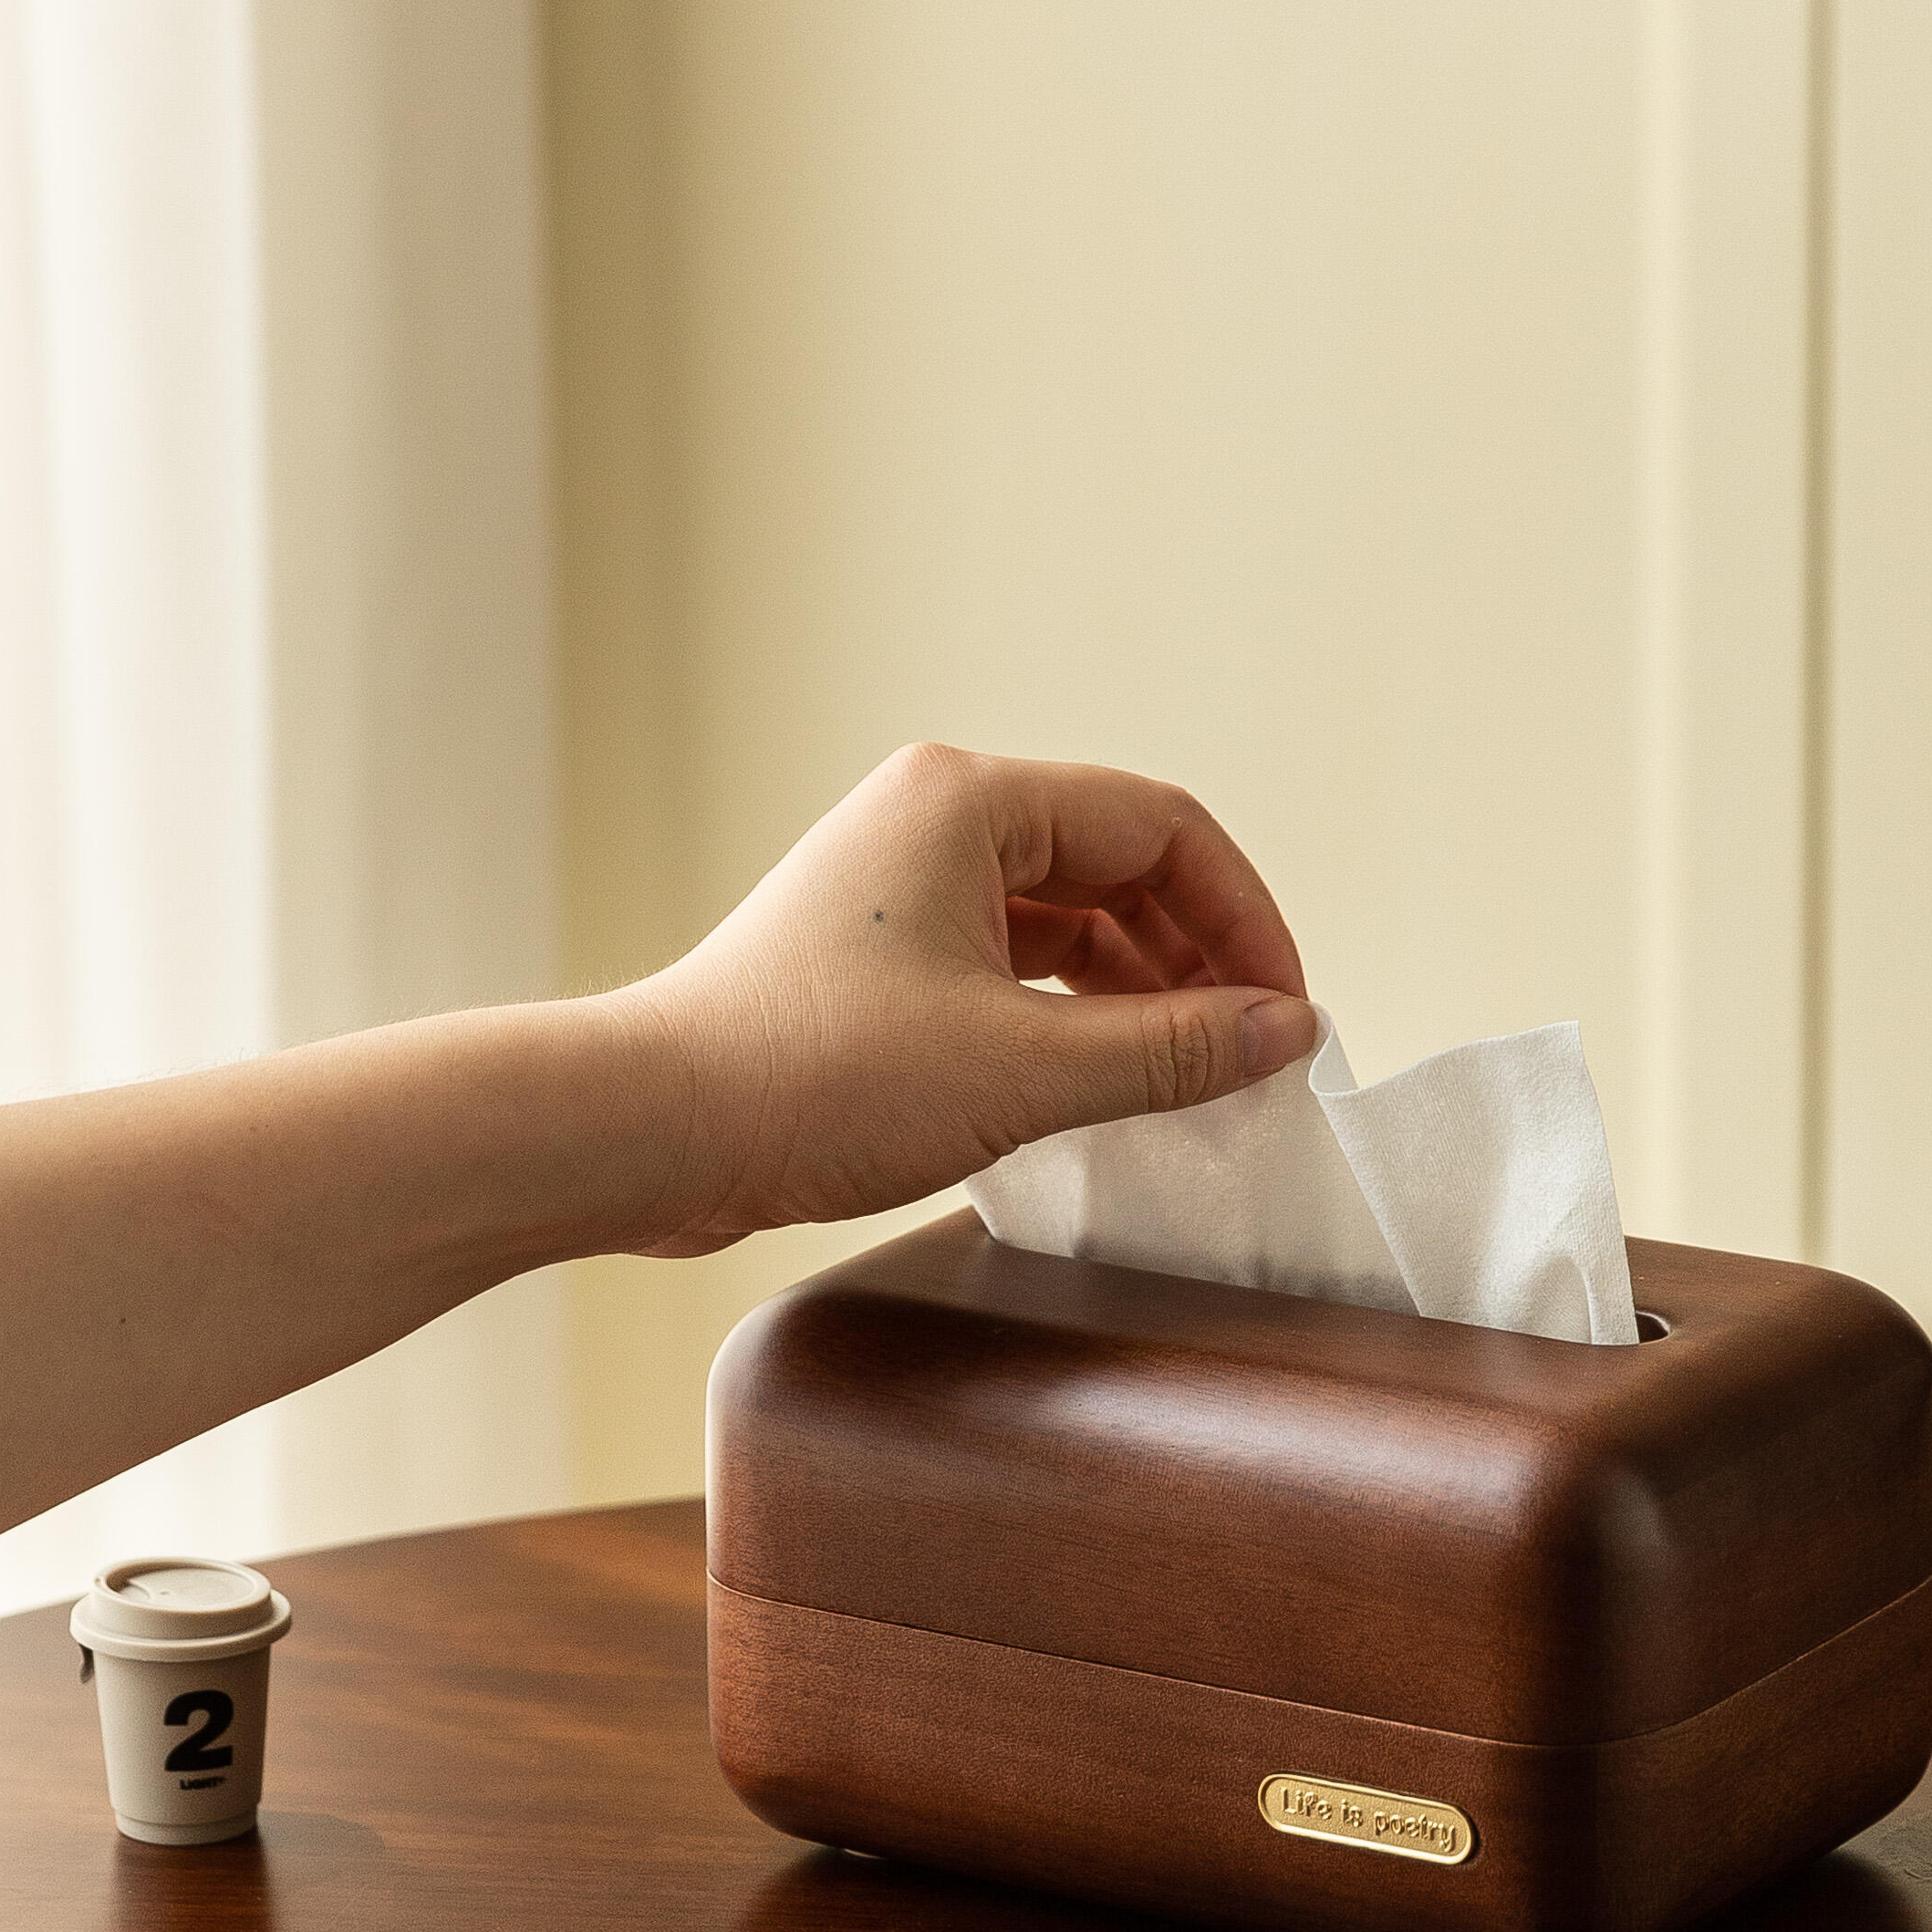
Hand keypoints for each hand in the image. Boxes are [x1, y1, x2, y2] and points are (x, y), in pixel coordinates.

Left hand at [604, 744, 1319, 1254]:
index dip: (1243, 919)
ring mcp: (903, 889)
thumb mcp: (1021, 1071)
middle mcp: (935, 821)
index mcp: (969, 800)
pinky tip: (1110, 1086)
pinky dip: (1075, 1017)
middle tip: (1250, 1054)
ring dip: (1140, 994)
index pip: (1162, 827)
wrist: (647, 1131)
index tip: (1284, 1013)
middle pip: (1120, 867)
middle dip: (1198, 959)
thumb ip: (1168, 1050)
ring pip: (1069, 922)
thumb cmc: (807, 1079)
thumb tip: (1284, 1033)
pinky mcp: (879, 960)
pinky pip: (1015, 966)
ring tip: (1191, 1080)